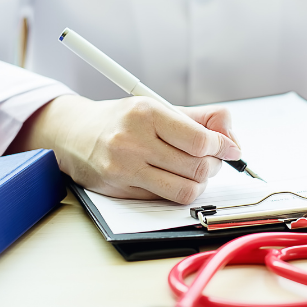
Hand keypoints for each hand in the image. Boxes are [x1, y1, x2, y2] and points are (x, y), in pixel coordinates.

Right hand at [7, 95, 240, 203]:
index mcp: (146, 113)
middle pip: (197, 167)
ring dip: (200, 182)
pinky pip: (166, 199)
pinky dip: (179, 191)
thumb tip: (231, 140)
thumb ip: (200, 120)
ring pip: (186, 189)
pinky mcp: (120, 190)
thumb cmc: (123, 120)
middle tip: (212, 159)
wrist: (74, 134)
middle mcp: (133, 141)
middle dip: (214, 165)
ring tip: (195, 171)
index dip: (223, 147)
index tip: (231, 149)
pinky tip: (174, 178)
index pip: (199, 140)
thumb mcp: (159, 107)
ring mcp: (124, 168)